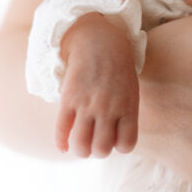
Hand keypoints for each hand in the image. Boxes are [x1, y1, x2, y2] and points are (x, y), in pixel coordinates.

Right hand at [55, 13, 139, 156]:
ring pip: (81, 145)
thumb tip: (114, 142)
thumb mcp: (130, 91)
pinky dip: (61, 142)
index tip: (116, 139)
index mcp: (127, 107)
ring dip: (80, 150)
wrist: (99, 41)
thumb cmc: (118, 69)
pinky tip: (63, 145)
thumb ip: (125, 115)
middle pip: (101, 149)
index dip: (120, 147)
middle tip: (96, 141)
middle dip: (98, 151)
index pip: (126, 144)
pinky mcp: (68, 98)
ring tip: (81, 143)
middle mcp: (108, 108)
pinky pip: (61, 129)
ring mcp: (87, 104)